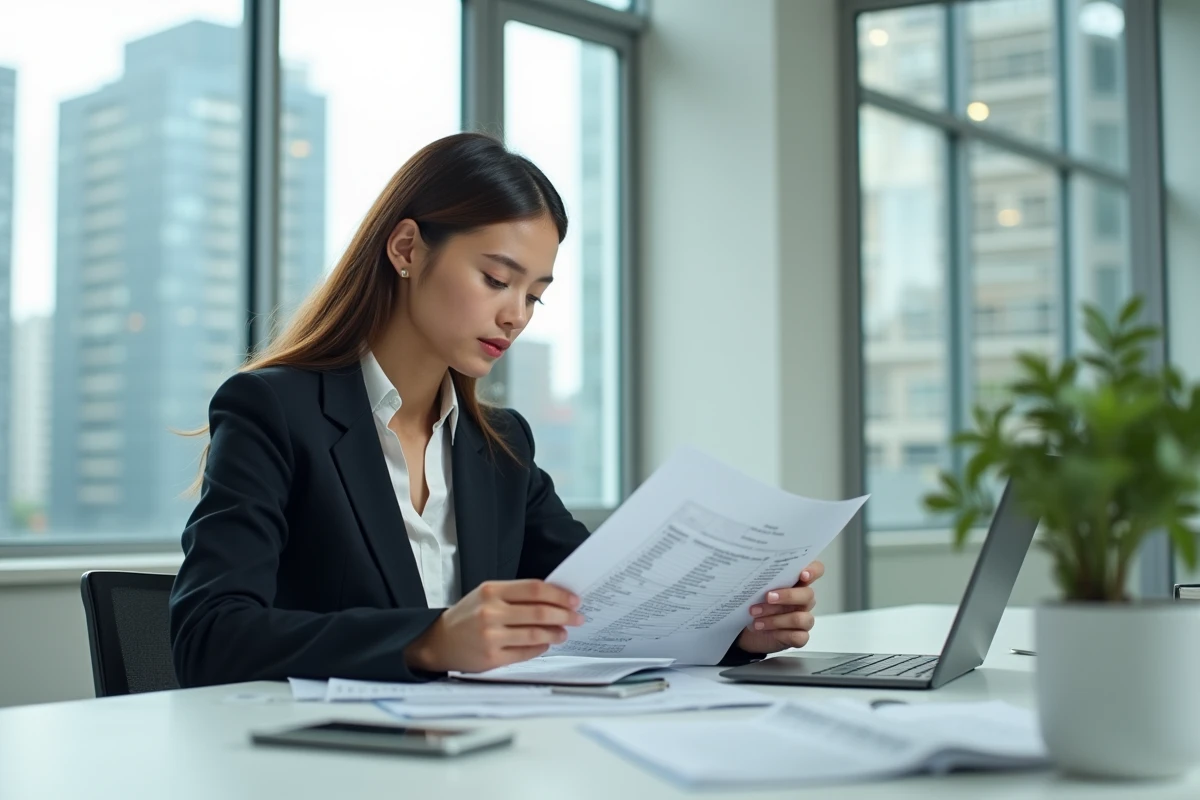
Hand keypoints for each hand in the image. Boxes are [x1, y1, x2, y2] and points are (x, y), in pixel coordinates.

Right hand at [405, 579, 584, 673]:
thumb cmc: (467, 615)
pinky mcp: (492, 658)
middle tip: (577, 617)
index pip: (535, 589)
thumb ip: (516, 595)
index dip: (559, 594)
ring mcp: (491, 636)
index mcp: (491, 591)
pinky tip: (546, 644)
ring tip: (564, 632)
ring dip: (556, 633)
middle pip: (540, 612)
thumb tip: (554, 599)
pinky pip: (526, 652)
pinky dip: (541, 648)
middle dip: (564, 615)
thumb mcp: (486, 595)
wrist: (438, 641)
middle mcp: (491, 612)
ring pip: (536, 634)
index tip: (574, 600)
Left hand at [735, 560, 823, 654]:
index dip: (813, 571)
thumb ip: (762, 580)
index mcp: (797, 583)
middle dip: (787, 596)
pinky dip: (779, 633)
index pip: (816, 570)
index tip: (802, 575)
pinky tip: (765, 630)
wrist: (748, 631)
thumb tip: (752, 570)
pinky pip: (798, 636)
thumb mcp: (756, 590)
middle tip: (767, 597)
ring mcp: (804, 619)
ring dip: (776, 618)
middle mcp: (803, 600)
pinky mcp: (800, 637)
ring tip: (756, 620)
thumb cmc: (755, 604)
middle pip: (808, 595)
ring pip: (800, 618)